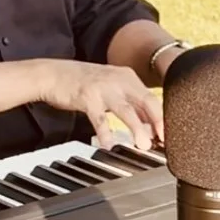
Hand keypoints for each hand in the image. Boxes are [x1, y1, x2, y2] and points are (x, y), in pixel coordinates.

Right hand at [36, 59, 165, 150]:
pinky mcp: (86, 98)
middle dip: (158, 122)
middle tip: (164, 140)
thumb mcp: (109, 87)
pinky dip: (105, 132)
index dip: (162, 118)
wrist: (50, 74)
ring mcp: (102, 89)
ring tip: (143, 145)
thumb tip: (149, 125)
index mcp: (127, 76)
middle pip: (146, 102)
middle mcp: (118, 80)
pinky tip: (108, 144)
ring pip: (126, 110)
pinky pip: (99, 118)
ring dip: (137, 129)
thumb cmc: (79, 82)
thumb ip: (128, 102)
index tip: (168, 136)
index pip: (152, 98)